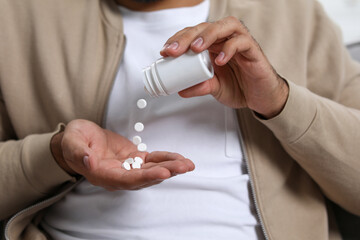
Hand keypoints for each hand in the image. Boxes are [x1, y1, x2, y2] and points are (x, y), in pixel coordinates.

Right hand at [51, 119, 194, 190]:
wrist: (79, 140)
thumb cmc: (73, 141)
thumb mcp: (71, 142)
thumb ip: (78, 151)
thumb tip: (87, 161)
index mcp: (104, 175)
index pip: (128, 179)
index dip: (146, 177)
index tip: (163, 173)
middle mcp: (119, 175)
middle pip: (146, 177)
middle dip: (166, 172)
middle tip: (184, 167)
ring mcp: (128, 167)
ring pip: (152, 169)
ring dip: (171, 167)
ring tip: (188, 164)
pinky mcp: (134, 158)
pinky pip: (153, 160)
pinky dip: (166, 158)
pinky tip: (179, 158)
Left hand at [160, 16, 288, 118]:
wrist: (261, 98)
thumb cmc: (240, 87)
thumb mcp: (215, 89)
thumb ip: (200, 86)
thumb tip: (181, 89)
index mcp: (213, 46)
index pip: (194, 34)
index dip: (178, 39)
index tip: (165, 51)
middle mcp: (225, 40)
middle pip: (205, 27)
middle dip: (187, 37)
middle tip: (173, 50)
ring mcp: (240, 42)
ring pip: (225, 26)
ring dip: (208, 35)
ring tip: (195, 49)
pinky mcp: (253, 50)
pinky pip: (242, 42)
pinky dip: (229, 49)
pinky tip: (219, 60)